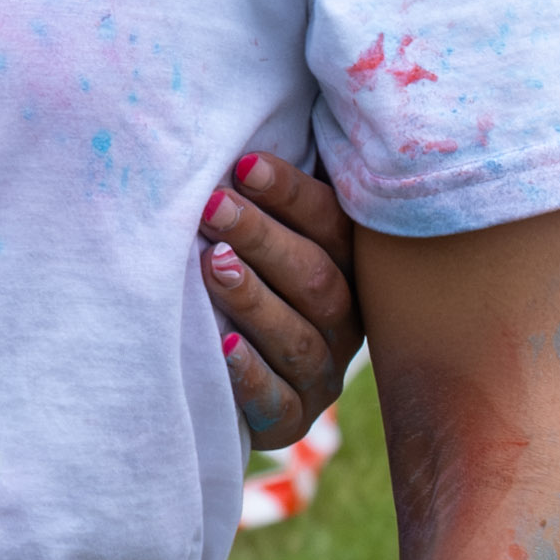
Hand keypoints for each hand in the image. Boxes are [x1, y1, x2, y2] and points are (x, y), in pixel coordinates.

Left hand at [198, 152, 357, 449]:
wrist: (228, 379)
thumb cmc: (241, 278)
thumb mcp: (258, 235)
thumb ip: (260, 195)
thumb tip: (237, 140)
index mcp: (347, 267)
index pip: (332, 226)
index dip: (291, 194)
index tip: (243, 165)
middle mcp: (344, 321)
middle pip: (314, 277)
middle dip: (262, 238)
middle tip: (213, 206)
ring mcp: (320, 373)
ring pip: (297, 335)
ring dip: (253, 297)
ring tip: (212, 264)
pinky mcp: (290, 418)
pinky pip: (276, 399)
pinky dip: (249, 372)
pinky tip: (221, 345)